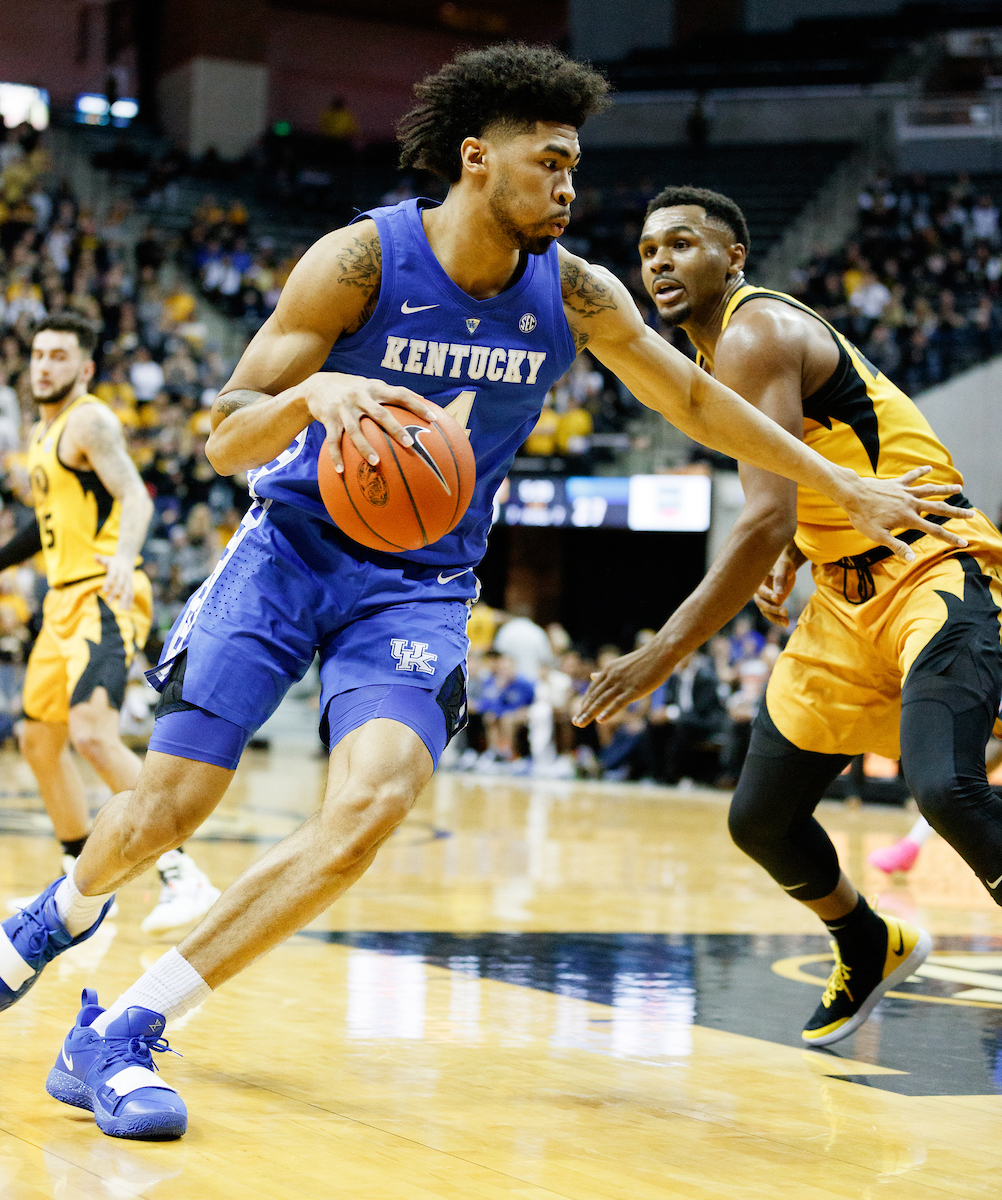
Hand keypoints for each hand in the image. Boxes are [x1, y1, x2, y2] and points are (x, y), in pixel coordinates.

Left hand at [96, 553, 133, 610]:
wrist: (127, 558)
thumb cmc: (113, 560)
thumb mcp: (106, 559)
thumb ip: (100, 559)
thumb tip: (95, 556)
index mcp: (117, 568)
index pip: (113, 576)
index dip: (109, 583)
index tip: (103, 590)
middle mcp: (124, 575)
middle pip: (120, 585)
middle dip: (115, 593)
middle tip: (108, 602)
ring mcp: (128, 580)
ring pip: (127, 590)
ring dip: (125, 600)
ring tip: (121, 609)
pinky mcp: (131, 584)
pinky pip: (131, 593)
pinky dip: (130, 601)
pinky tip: (127, 609)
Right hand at [300, 373, 433, 473]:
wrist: (316, 385)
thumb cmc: (352, 388)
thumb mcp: (371, 385)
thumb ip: (393, 392)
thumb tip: (423, 399)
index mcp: (374, 389)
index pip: (400, 394)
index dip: (417, 405)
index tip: (433, 419)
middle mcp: (359, 396)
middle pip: (380, 414)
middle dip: (395, 428)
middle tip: (409, 443)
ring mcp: (343, 408)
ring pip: (355, 430)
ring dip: (365, 447)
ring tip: (376, 462)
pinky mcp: (328, 419)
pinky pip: (332, 440)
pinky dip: (336, 456)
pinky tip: (341, 472)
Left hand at [572, 645, 673, 727]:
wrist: (660, 653)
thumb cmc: (643, 660)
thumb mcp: (619, 664)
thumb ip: (605, 672)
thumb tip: (592, 675)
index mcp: (608, 670)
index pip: (593, 689)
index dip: (585, 702)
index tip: (580, 712)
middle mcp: (612, 676)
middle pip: (594, 696)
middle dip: (584, 710)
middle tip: (576, 722)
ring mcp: (622, 683)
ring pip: (601, 701)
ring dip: (589, 713)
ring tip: (580, 723)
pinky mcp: (633, 690)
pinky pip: (618, 703)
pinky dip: (608, 712)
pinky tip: (600, 720)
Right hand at [754, 544, 804, 627]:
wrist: (785, 567)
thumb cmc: (783, 563)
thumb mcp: (783, 567)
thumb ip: (780, 578)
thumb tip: (779, 593)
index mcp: (757, 580)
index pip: (760, 590)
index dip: (768, 595)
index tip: (778, 598)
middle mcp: (758, 591)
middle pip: (761, 603)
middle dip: (772, 608)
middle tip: (785, 611)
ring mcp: (764, 599)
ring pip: (766, 611)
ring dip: (775, 618)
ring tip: (786, 622)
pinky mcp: (771, 604)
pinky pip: (772, 614)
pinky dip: (778, 620)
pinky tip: (787, 623)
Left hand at [840, 466, 971, 560]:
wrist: (852, 494)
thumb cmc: (862, 517)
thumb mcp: (877, 536)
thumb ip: (896, 546)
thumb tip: (912, 558)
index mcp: (908, 518)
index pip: (934, 530)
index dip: (950, 537)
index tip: (963, 542)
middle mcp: (911, 503)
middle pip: (939, 508)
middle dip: (956, 512)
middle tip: (972, 514)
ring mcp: (905, 492)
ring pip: (930, 489)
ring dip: (945, 489)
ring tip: (960, 487)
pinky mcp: (897, 483)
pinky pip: (912, 477)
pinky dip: (921, 471)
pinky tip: (929, 468)